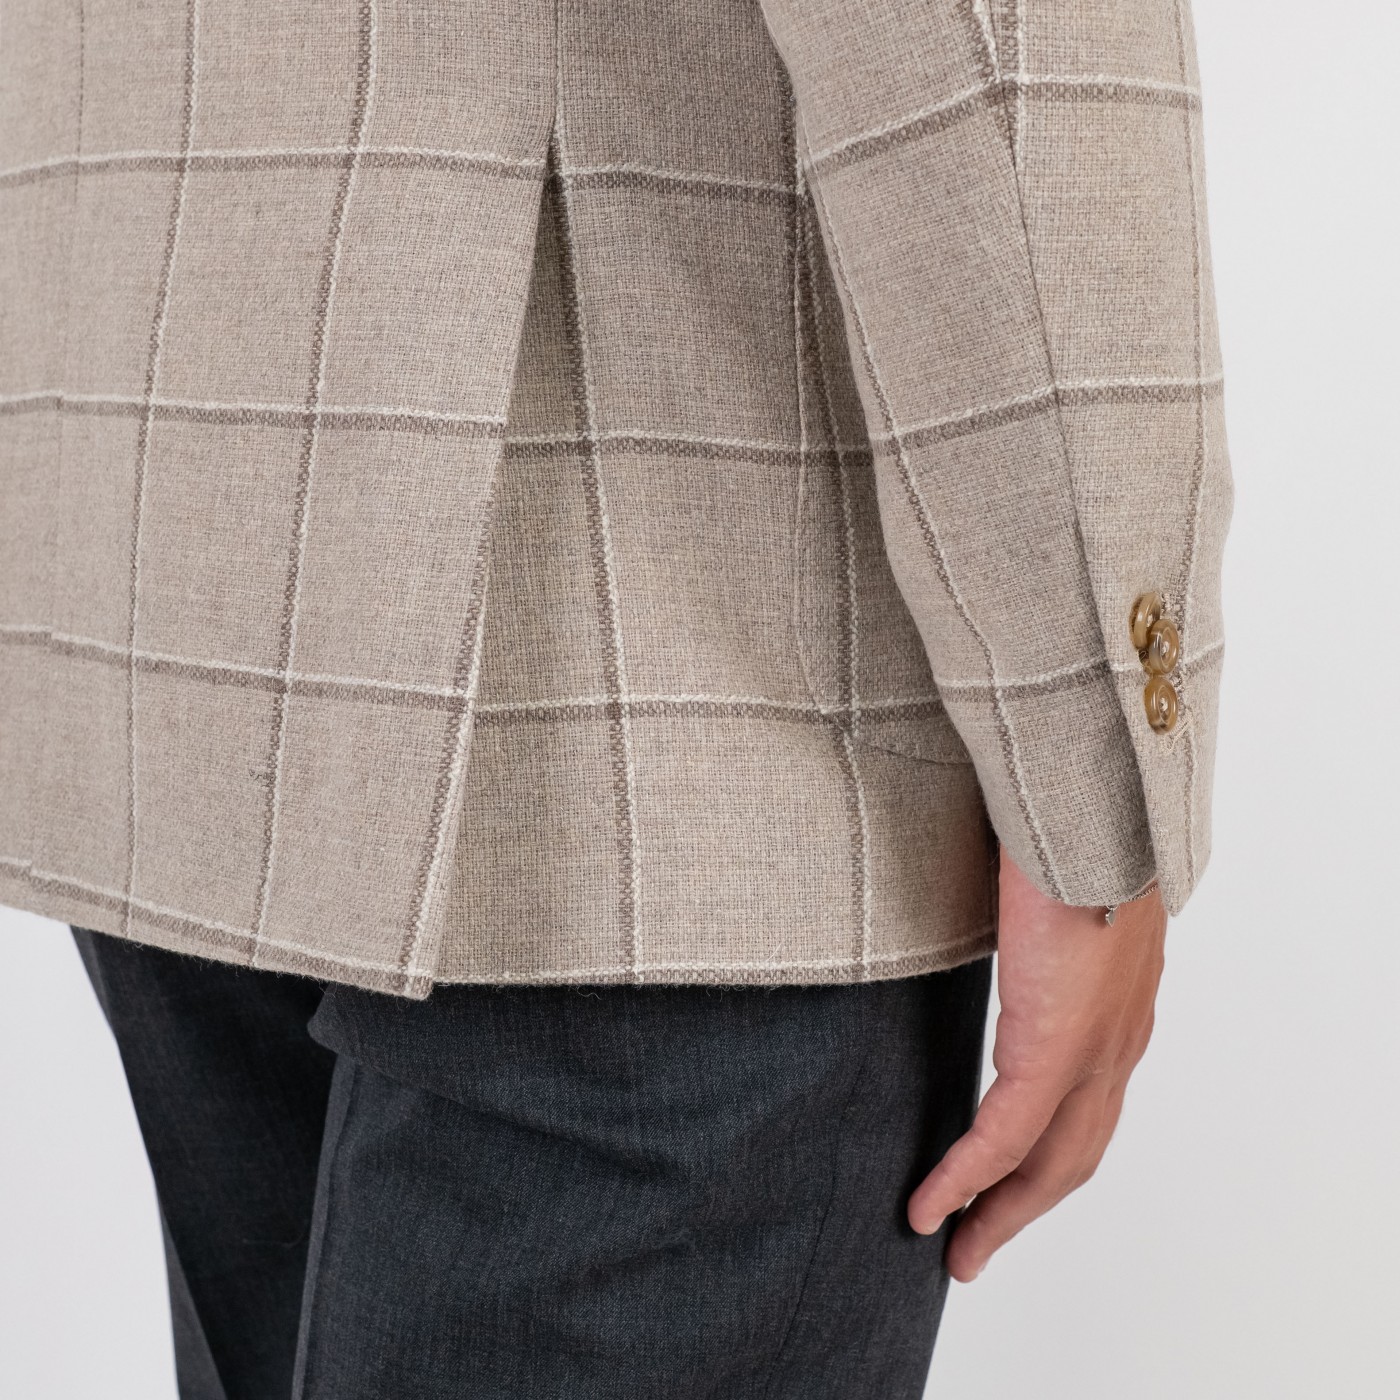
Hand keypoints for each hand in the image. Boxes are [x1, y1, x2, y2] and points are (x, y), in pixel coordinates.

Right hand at [907, 850, 1166, 1280]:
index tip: (1003, 1182)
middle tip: (974, 1245)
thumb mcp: (1050, 893)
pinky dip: (966, 1178)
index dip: (1046, 1155)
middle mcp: (1117, 1043)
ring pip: (1049, 1162)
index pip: (1086, 1107)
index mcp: (1117, 1010)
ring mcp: (1093, 1051)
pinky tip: (930, 1204)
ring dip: (999, 1211)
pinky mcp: (1053, 1045)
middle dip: (1024, 1209)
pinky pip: (1004, 1135)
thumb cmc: (1069, 830)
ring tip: (953, 1244)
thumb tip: (997, 909)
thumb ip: (1034, 922)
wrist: (1091, 808)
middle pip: (1074, 1156)